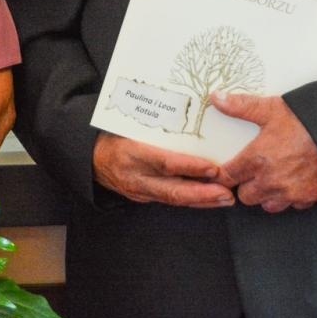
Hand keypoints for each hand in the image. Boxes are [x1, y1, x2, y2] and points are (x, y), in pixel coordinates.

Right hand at [92, 132, 236, 207]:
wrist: (90, 157)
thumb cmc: (113, 134)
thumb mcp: (130, 124)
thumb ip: (156, 125)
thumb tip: (192, 116)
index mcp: (131, 152)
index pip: (165, 162)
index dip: (190, 167)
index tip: (214, 168)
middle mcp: (135, 175)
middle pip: (172, 189)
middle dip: (202, 194)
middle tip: (227, 193)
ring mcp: (138, 190)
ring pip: (173, 199)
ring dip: (202, 201)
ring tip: (226, 199)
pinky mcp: (141, 198)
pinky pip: (169, 201)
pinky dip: (191, 201)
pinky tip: (209, 200)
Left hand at [212, 93, 316, 212]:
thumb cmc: (306, 120)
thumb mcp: (271, 109)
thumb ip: (241, 106)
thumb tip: (217, 98)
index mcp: (256, 159)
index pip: (228, 176)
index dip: (226, 173)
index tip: (228, 170)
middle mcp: (270, 180)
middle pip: (245, 195)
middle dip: (247, 185)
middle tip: (254, 171)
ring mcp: (289, 192)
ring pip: (267, 204)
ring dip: (267, 194)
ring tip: (273, 178)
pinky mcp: (307, 198)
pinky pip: (291, 205)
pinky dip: (290, 197)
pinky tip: (293, 182)